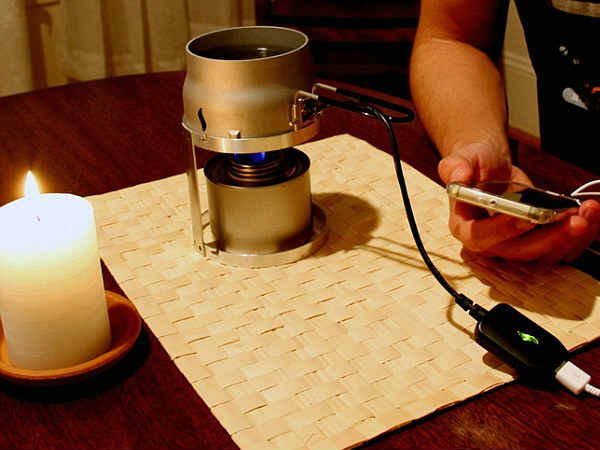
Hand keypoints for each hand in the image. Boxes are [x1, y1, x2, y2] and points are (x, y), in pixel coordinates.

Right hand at [438, 143, 599, 261]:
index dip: (502, 230)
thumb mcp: (462, 159)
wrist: (488, 169)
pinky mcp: (534, 244)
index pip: (480, 236)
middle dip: (547, 238)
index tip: (526, 217)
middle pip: (517, 252)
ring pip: (542, 255)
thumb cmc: (474, 166)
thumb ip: (456, 166)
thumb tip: (459, 174)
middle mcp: (488, 243)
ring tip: (587, 213)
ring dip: (568, 238)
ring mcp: (513, 246)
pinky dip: (577, 236)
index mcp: (464, 226)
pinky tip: (589, 215)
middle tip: (572, 220)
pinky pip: (557, 249)